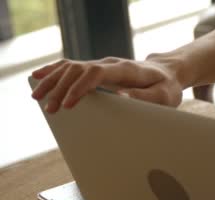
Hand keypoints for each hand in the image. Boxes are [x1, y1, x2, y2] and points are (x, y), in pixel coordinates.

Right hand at [31, 55, 184, 112]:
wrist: (167, 73)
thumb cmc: (167, 87)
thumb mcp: (164, 96)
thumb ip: (145, 96)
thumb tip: (120, 96)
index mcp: (126, 70)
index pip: (96, 73)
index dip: (81, 87)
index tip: (69, 104)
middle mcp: (110, 64)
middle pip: (78, 70)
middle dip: (62, 89)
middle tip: (50, 109)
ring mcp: (102, 65)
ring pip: (70, 67)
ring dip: (53, 81)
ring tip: (37, 98)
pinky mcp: (98, 69)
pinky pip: (71, 66)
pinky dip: (53, 70)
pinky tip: (38, 77)